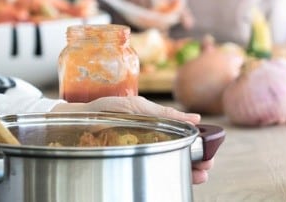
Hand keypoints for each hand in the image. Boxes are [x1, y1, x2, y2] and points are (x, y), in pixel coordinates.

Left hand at [51, 96, 213, 183]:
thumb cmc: (103, 110)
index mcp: (154, 125)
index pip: (184, 137)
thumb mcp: (135, 108)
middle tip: (206, 166)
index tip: (210, 154)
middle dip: (199, 161)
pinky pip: (153, 170)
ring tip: (199, 175)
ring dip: (189, 170)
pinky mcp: (130, 162)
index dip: (200, 146)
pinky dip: (169, 174)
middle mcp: (151, 139)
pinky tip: (179, 177)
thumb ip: (164, 113)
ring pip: (171, 163)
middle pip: (181, 153)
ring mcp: (141, 151)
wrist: (76, 120)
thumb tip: (195, 117)